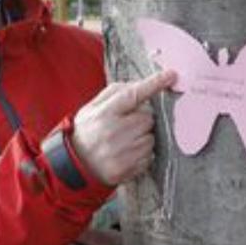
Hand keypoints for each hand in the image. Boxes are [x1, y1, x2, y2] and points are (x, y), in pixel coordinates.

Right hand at [71, 70, 175, 185]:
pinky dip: (143, 153)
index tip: (170, 75)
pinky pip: (149, 156)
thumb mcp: (92, 107)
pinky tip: (127, 153)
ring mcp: (121, 152)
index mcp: (104, 113)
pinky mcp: (127, 169)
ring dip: (143, 137)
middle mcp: (113, 132)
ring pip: (151, 137)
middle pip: (148, 118)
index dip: (154, 83)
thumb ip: (115, 93)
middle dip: (142, 119)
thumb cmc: (87, 132)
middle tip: (126, 125)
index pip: (133, 94)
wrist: (74, 165)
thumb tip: (141, 84)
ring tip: (125, 141)